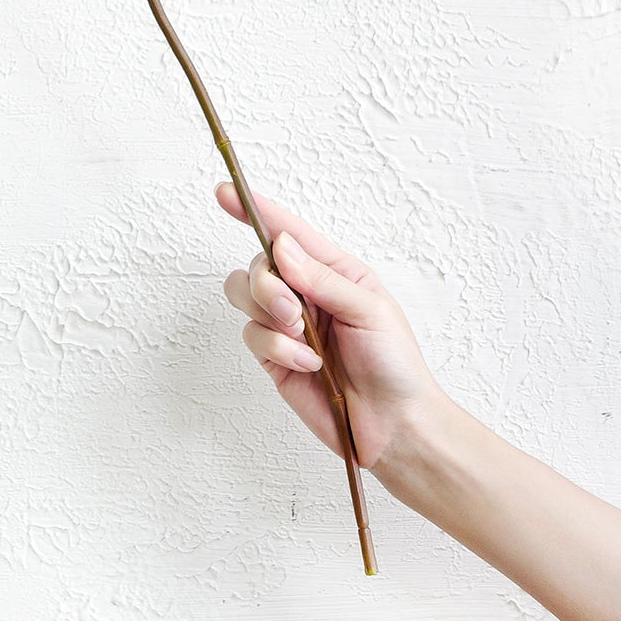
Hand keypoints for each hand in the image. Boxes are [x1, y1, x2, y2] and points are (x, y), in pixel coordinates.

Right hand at [216, 182, 447, 469]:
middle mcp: (304, 293)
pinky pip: (252, 335)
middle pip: (257, 265)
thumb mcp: (370, 309)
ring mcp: (286, 325)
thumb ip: (322, 278)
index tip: (225, 193)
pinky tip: (308, 364)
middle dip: (268, 286)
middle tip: (293, 312)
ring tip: (302, 337)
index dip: (255, 210)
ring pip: (244, 295)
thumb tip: (281, 247)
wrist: (395, 427)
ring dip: (269, 314)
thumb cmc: (395, 365)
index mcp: (332, 271)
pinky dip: (279, 349)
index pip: (286, 232)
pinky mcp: (274, 356)